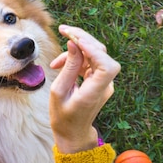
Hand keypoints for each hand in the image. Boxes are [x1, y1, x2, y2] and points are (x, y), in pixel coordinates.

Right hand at [49, 25, 120, 153]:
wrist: (73, 133)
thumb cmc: (63, 117)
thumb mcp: (59, 92)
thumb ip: (69, 67)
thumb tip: (75, 43)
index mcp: (95, 93)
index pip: (107, 66)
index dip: (93, 50)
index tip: (75, 40)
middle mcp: (105, 86)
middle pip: (101, 53)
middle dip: (83, 38)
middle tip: (63, 29)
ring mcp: (104, 83)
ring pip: (95, 55)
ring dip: (76, 50)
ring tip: (55, 61)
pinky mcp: (100, 80)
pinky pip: (91, 62)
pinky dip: (76, 59)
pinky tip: (60, 65)